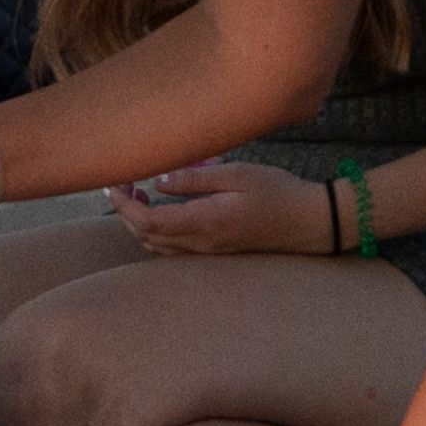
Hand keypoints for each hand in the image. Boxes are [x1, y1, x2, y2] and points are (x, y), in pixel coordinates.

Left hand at [110, 163, 340, 259]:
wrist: (308, 221)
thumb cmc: (276, 191)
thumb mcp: (236, 174)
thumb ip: (194, 179)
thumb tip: (157, 182)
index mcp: (204, 222)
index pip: (148, 223)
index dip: (124, 206)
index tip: (117, 183)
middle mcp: (202, 243)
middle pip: (147, 237)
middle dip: (126, 212)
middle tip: (125, 182)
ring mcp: (208, 251)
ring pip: (158, 246)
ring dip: (140, 222)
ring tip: (139, 192)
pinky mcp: (215, 250)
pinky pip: (174, 248)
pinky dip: (157, 230)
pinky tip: (162, 207)